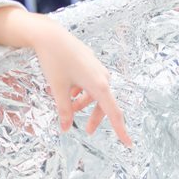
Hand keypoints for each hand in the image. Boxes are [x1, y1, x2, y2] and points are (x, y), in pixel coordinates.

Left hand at [29, 16, 133, 147]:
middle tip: (87, 131)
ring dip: (82, 102)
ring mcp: (96, 67)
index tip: (129, 143)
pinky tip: (66, 90)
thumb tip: (66, 128)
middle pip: (103, 103)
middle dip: (94, 117)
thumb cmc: (54, 61)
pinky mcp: (89, 62)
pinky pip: (89, 81)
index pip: (113, 112)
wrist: (49, 35)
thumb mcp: (58, 89)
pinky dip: (80, 90)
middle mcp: (102, 76)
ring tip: (67, 107)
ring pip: (94, 92)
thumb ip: (64, 110)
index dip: (120, 130)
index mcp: (99, 85)